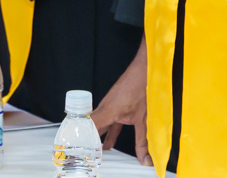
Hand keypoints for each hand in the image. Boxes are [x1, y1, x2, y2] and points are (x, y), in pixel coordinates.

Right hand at [92, 39, 149, 164]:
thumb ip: (143, 141)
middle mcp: (105, 107)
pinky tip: (111, 137)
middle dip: (90, 139)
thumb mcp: (144, 119)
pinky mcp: (116, 103)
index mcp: (108, 111)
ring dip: (100, 135)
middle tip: (86, 153)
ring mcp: (110, 104)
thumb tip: (144, 158)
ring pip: (101, 122)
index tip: (80, 149)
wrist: (146, 69)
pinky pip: (108, 118)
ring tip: (99, 149)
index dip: (83, 138)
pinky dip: (109, 129)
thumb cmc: (142, 88)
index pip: (89, 127)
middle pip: (93, 126)